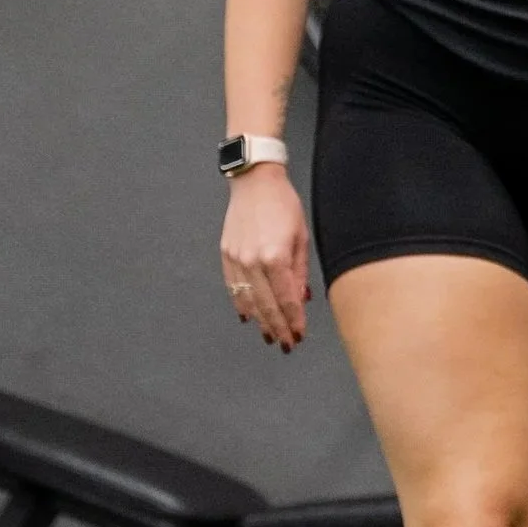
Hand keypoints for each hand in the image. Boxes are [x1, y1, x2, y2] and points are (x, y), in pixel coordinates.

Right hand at [221, 164, 311, 350]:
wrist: (255, 182)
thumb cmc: (283, 205)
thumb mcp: (301, 238)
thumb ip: (300, 272)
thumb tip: (301, 300)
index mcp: (275, 257)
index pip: (287, 300)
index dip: (294, 321)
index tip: (299, 335)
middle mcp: (253, 262)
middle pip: (266, 306)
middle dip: (278, 328)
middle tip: (286, 344)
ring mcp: (236, 259)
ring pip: (248, 300)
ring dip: (260, 321)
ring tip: (270, 335)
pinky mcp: (226, 255)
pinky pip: (233, 288)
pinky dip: (241, 304)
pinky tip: (248, 316)